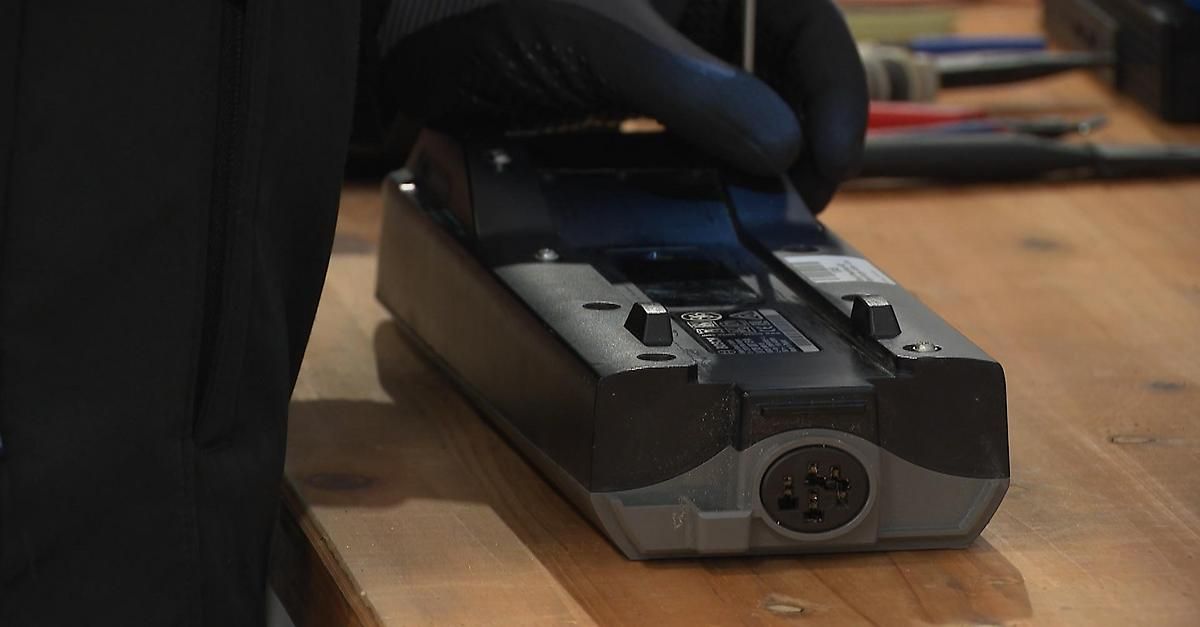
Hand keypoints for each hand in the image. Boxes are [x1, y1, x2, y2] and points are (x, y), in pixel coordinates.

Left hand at [375, 0, 866, 211]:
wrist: (402, 25)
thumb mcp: (606, 37)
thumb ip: (696, 91)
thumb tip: (783, 147)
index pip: (809, 24)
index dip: (835, 94)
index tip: (826, 163)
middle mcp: (696, 10)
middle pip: (782, 75)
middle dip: (796, 138)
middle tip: (793, 207)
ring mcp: (661, 54)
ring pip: (737, 112)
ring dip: (750, 163)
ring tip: (753, 215)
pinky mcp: (625, 98)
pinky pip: (684, 137)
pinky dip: (698, 171)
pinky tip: (700, 205)